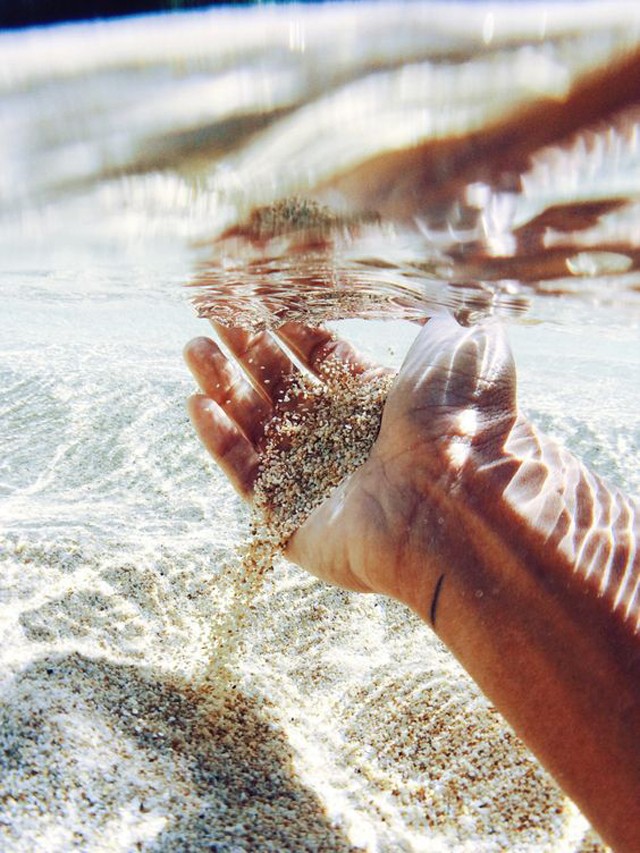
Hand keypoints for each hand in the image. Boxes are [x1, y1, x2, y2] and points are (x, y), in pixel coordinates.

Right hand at [184, 314, 517, 618]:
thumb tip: (443, 314)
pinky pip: (245, 477)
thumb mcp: (459, 353)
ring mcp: (316, 481)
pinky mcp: (291, 520)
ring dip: (223, 387)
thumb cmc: (458, 419)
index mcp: (380, 401)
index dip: (290, 331)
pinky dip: (220, 441)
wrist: (455, 497)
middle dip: (246, 351)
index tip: (259, 302)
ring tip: (194, 348)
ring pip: (256, 428)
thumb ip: (439, 332)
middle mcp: (345, 439)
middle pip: (282, 388)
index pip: (322, 360)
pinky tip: (199, 403)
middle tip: (214, 318)